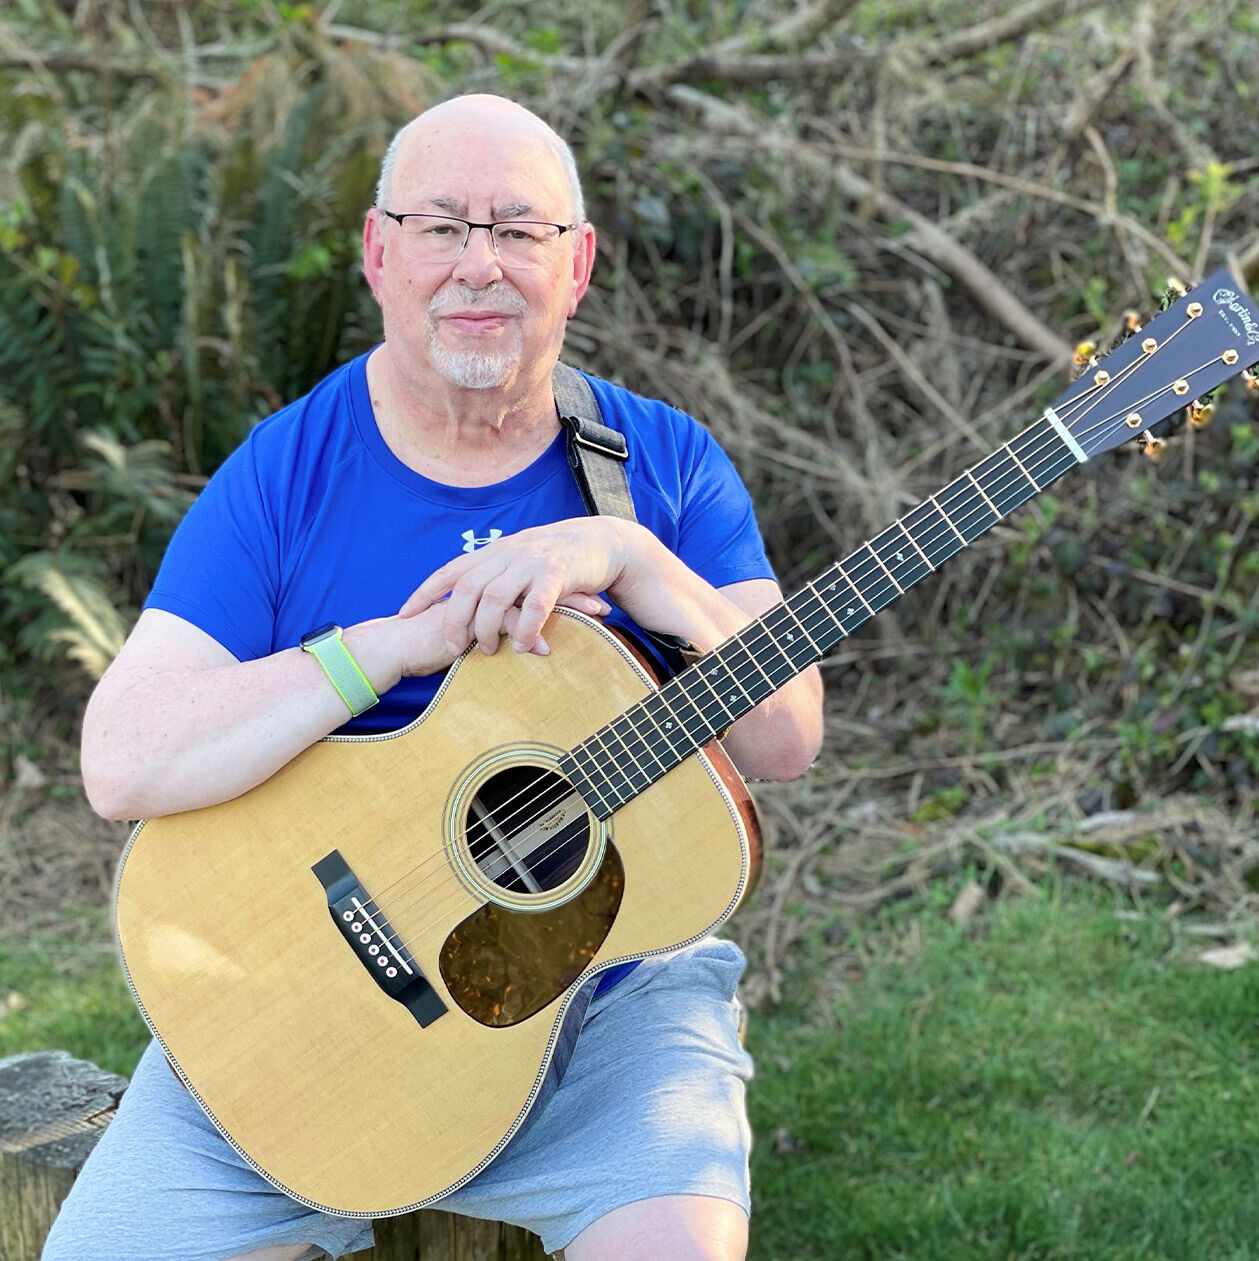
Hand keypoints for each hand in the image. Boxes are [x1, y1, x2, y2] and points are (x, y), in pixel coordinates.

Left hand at [397, 519, 630, 655]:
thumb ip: (495, 577)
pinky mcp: (557, 575)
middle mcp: (508, 554)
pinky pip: (535, 606)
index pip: (450, 571)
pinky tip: (523, 646)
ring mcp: (531, 563)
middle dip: (453, 621)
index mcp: (495, 552)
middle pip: (467, 588)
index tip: (403, 614)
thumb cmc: (558, 559)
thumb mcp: (520, 560)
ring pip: (495, 598)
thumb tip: (467, 604)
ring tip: (488, 652)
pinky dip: (525, 629)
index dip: (424, 592)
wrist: (601, 541)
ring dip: (488, 629)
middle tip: (452, 648)